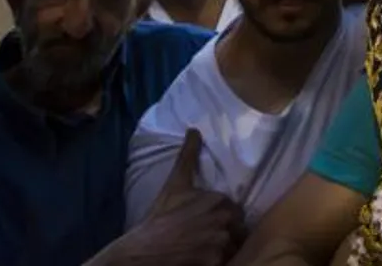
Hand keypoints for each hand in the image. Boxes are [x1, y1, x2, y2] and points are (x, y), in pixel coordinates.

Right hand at [98, 129, 242, 264]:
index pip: (235, 209)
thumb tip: (194, 129)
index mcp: (218, 199)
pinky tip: (204, 258)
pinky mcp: (215, 261)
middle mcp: (223, 219)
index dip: (224, 216)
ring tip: (206, 247)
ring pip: (234, 244)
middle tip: (207, 236)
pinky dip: (218, 260)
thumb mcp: (175, 184)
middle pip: (238, 227)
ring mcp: (220, 241)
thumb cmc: (160, 217)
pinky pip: (227, 260)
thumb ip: (187, 156)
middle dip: (227, 231)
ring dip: (225, 247)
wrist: (144, 250)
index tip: (210, 221)